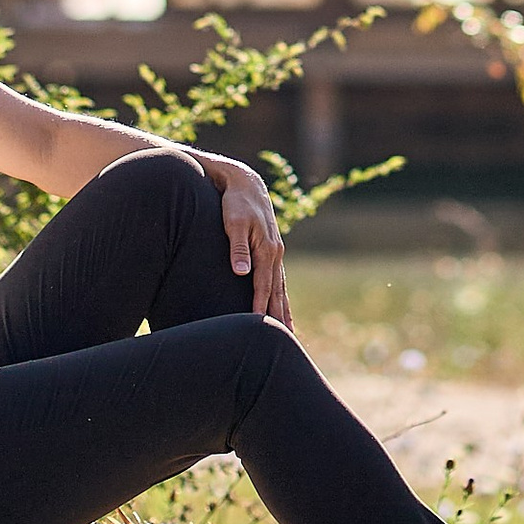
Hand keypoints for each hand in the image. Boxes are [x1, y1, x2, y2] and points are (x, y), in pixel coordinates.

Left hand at [197, 152, 290, 325]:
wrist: (245, 182)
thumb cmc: (235, 203)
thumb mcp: (233, 223)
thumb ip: (238, 249)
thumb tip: (242, 273)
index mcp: (267, 249)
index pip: (263, 285)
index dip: (259, 307)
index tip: (258, 326)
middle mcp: (275, 253)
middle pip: (277, 291)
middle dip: (279, 316)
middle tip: (286, 341)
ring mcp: (275, 251)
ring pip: (281, 286)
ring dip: (284, 308)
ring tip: (290, 330)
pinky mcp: (271, 250)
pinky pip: (278, 278)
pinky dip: (281, 295)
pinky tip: (281, 304)